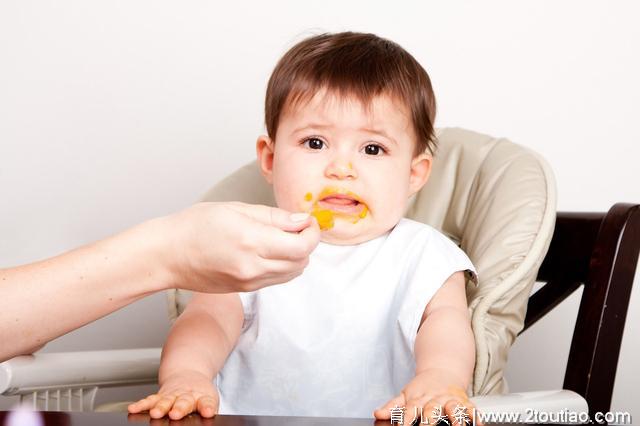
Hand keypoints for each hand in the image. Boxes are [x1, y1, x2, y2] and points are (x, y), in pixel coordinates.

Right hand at [128, 370, 218, 419]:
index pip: (206, 402)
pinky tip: (134, 408)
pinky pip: (150, 400)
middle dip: (179, 408)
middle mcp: (186, 395)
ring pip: (165, 401)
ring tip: (155, 413)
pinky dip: (141, 404)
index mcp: (202, 397)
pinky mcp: (159, 396)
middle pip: (183, 402)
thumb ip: (208, 408)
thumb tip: (210, 416)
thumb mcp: (209, 400)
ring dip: (160, 407)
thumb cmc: (199, 393)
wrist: (188, 375)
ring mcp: (172, 395)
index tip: (207, 412)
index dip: (207, 407)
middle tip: (176, 414)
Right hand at [159, 201, 320, 292]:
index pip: (303, 246)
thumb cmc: (194, 226)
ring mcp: (249, 282)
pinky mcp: (245, 290)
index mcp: (252, 242)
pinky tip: (269, 251)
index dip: (313, 233)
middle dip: (307, 243)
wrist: (167, 255)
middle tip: (297, 227)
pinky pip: (276, 280)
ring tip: (282, 238)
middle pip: (302, 262)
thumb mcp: (236, 209)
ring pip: (292, 273)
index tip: (308, 222)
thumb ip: (274, 217)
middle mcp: (254, 267)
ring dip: (297, 256)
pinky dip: (282, 265)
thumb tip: (301, 221)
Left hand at [374, 369, 481, 424]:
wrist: (443, 370)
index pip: (409, 410)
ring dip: (455, 418)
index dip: (404, 419)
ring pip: (452, 408)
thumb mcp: (405, 395)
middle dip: (429, 421)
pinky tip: (477, 424)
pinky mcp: (464, 401)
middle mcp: (434, 399)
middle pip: (431, 410)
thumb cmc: (423, 387)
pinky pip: (471, 409)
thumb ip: (392, 406)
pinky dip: (474, 416)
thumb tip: (377, 414)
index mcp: (418, 398)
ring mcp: (450, 400)